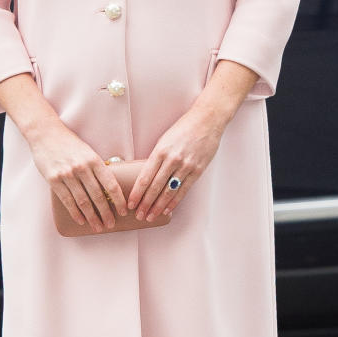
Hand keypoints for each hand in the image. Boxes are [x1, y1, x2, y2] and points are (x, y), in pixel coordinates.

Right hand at [27, 120, 128, 231]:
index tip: (124, 211)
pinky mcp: (54, 180)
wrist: (46, 134)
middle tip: (111, 224)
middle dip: (106, 213)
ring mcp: (67, 175)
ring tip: (98, 227)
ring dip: (92, 217)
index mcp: (94, 160)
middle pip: (98, 196)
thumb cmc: (69, 144)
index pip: (111, 184)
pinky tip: (81, 220)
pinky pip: (67, 200)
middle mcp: (82, 168)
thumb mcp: (88, 151)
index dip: (119, 200)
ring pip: (83, 201)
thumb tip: (110, 187)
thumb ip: (97, 168)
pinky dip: (75, 213)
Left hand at [128, 106, 223, 221]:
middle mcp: (172, 160)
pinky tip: (167, 209)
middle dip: (145, 204)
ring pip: (168, 191)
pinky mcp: (198, 170)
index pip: (145, 177)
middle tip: (138, 215)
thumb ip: (156, 158)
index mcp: (160, 151)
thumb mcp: (164, 140)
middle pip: (155, 187)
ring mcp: (186, 166)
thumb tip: (147, 176)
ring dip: (158, 206)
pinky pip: (184, 190)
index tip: (130, 204)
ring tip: (150, 216)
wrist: (207, 120)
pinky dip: (174, 201)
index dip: (137, 193)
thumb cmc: (183, 128)